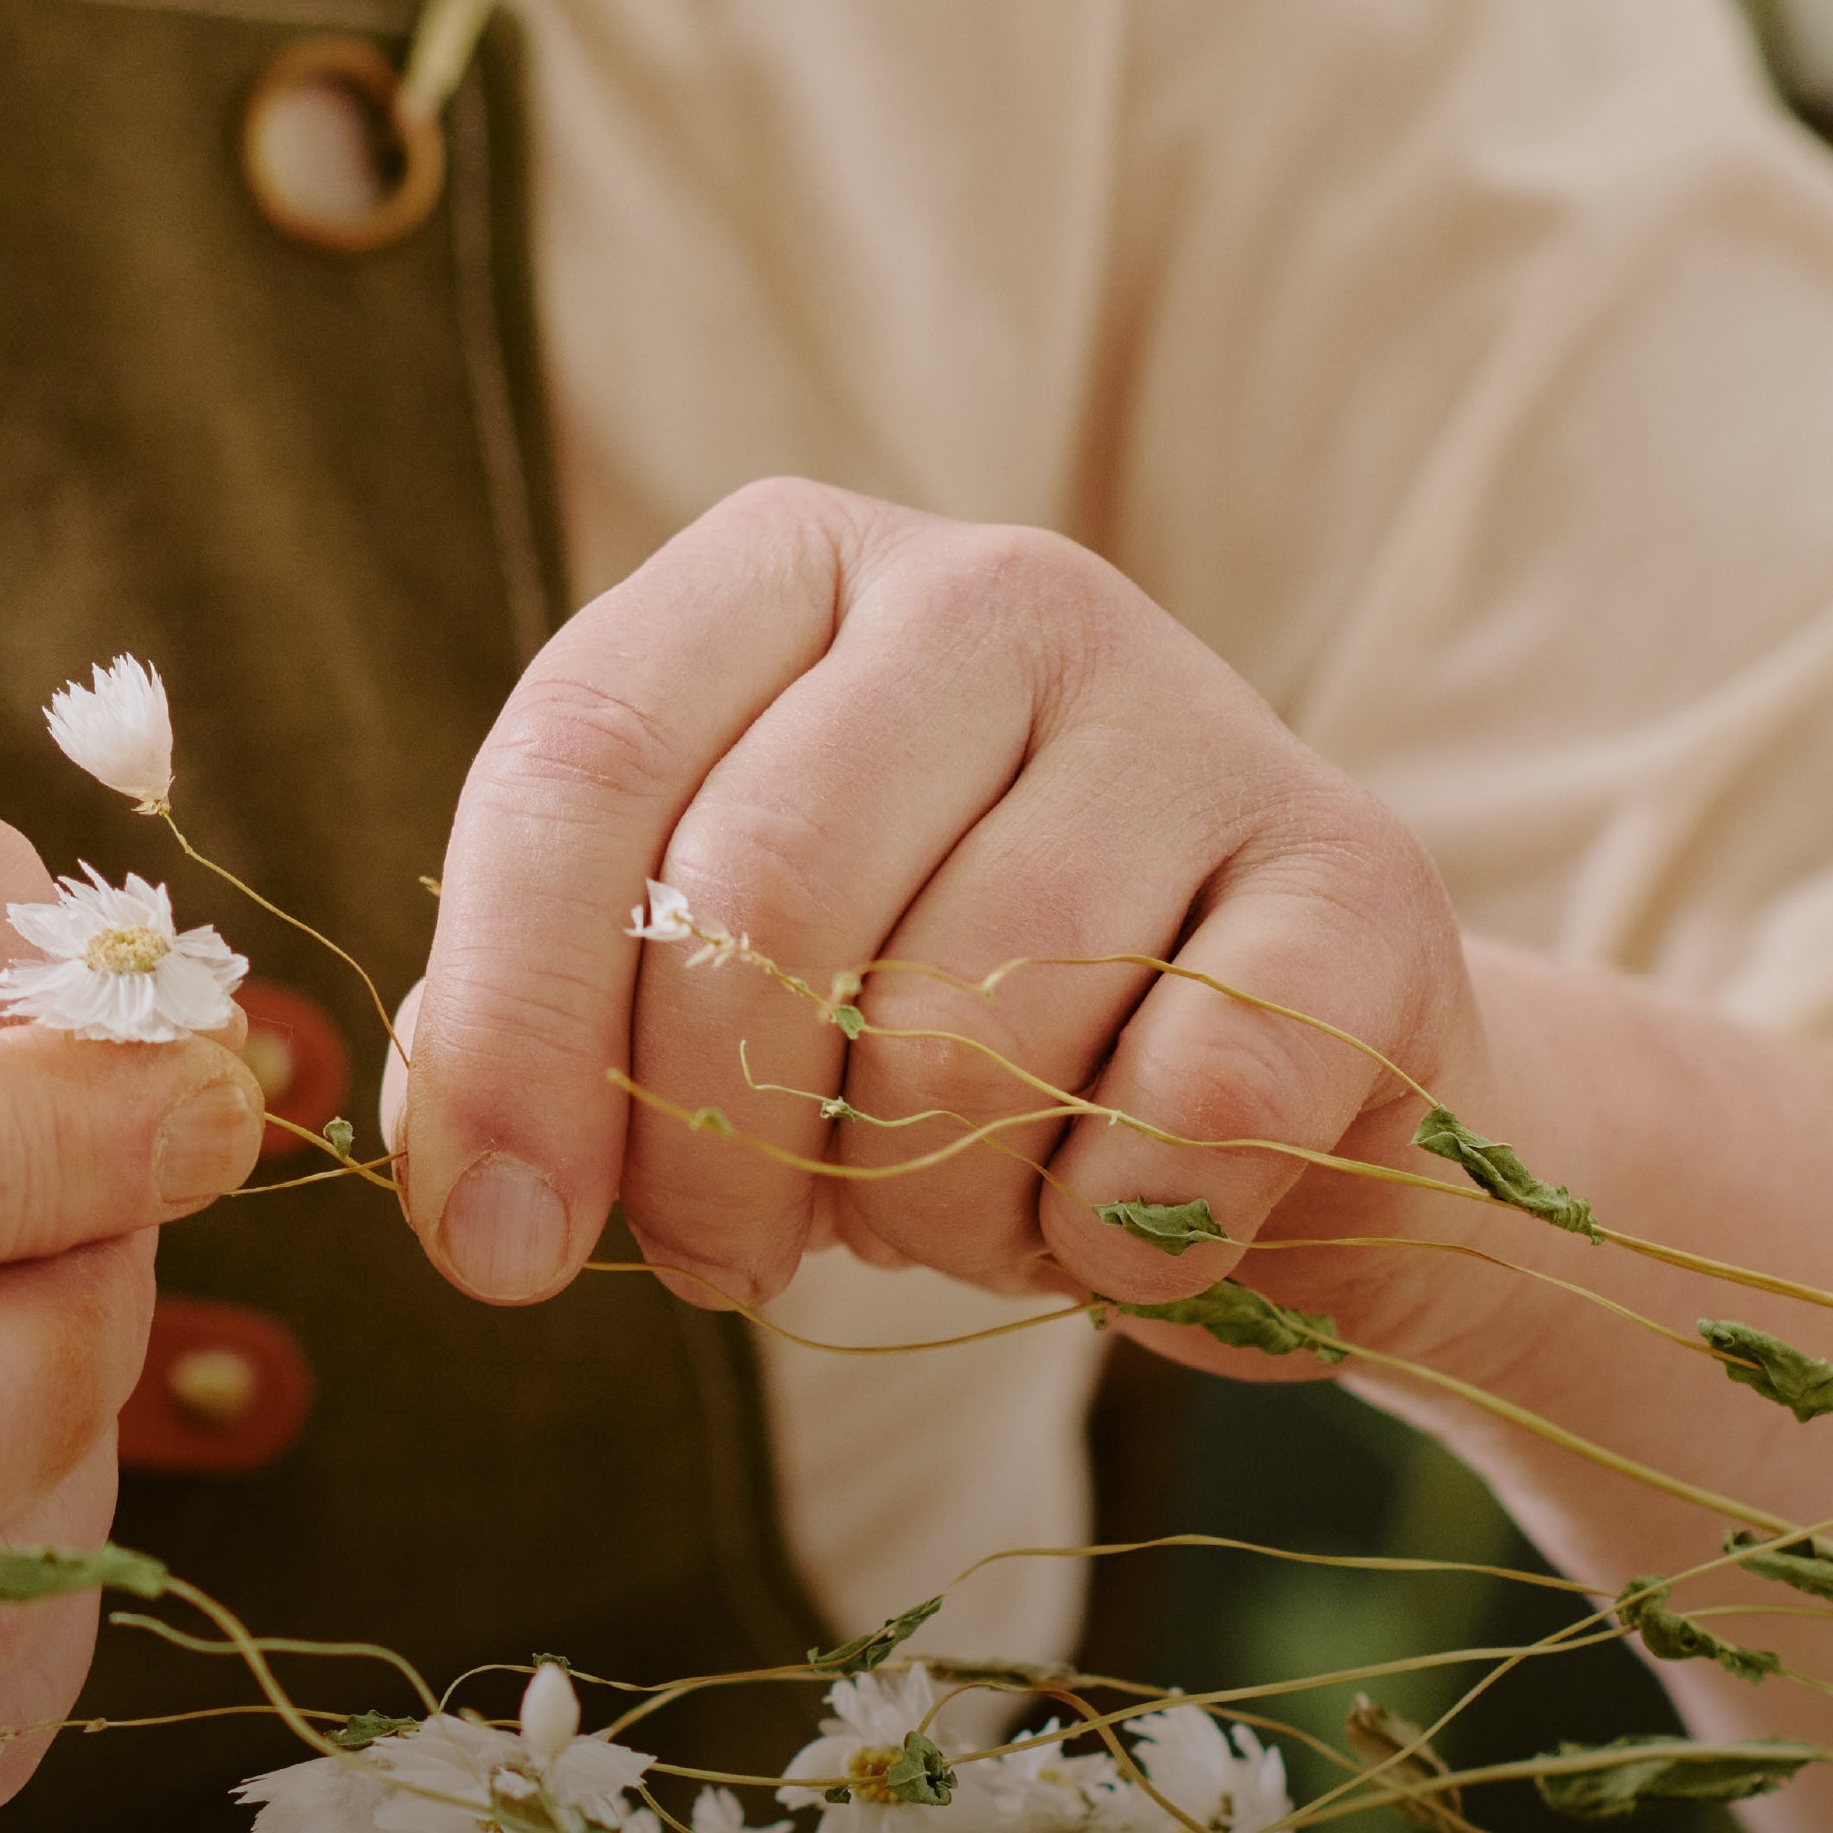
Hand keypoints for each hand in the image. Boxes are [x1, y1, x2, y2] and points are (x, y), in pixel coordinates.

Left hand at [398, 482, 1483, 1344]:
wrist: (1278, 1101)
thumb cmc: (945, 1032)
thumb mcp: (722, 996)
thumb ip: (556, 1029)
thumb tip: (473, 1189)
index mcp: (790, 571)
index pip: (581, 751)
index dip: (508, 1018)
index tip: (492, 1244)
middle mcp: (992, 592)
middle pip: (758, 893)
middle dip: (711, 1153)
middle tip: (734, 1260)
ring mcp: (1194, 715)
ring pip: (962, 1032)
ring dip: (923, 1209)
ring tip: (954, 1197)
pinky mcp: (1358, 876)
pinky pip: (1173, 1116)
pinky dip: (1112, 1236)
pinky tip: (1120, 1205)